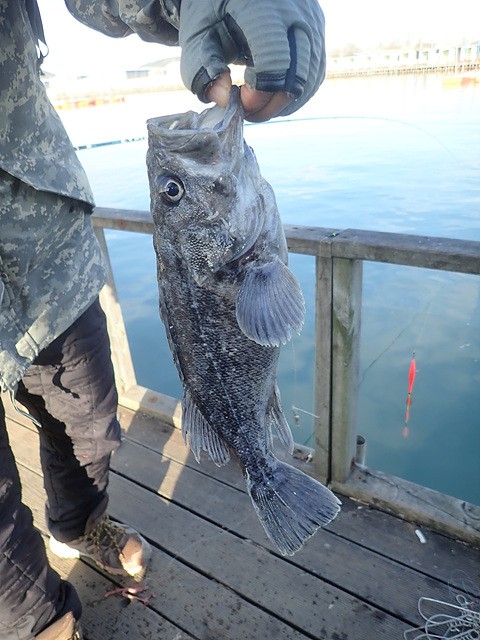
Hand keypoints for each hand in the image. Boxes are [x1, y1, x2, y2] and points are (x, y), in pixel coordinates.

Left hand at [179, 0, 324, 119]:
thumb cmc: (212, 9)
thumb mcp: (197, 35)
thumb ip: (203, 68)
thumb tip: (224, 101)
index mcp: (263, 9)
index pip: (274, 65)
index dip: (258, 95)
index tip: (237, 102)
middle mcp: (296, 13)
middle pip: (296, 78)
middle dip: (270, 106)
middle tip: (246, 111)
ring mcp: (312, 21)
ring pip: (309, 81)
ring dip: (283, 103)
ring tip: (256, 103)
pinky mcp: (317, 30)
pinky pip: (314, 74)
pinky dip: (294, 94)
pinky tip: (272, 95)